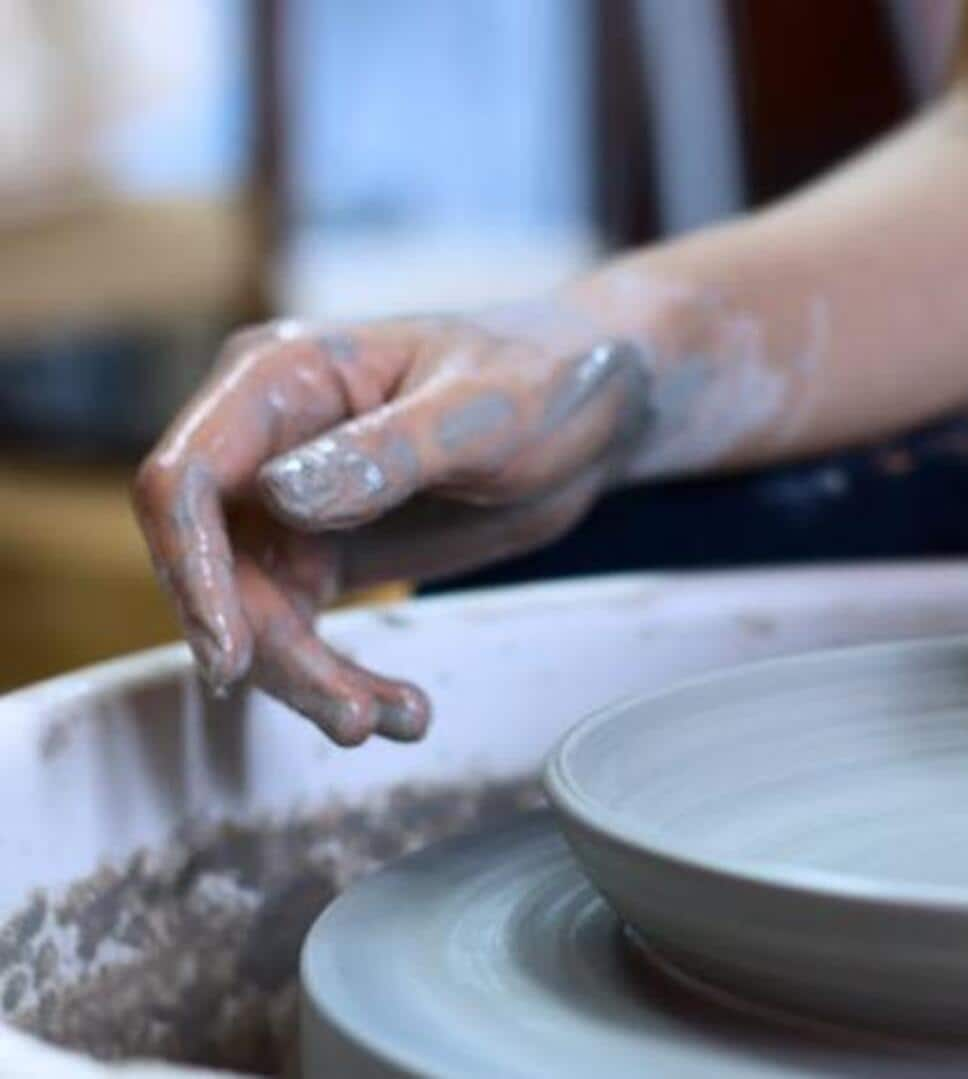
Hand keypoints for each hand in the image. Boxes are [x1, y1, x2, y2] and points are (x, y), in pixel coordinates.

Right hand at [134, 305, 663, 744]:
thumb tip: (282, 496)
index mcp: (280, 378)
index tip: (229, 651)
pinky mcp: (325, 550)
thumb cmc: (544, 374)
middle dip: (269, 650)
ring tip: (394, 719)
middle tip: (350, 714)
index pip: (185, 477)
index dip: (190, 567)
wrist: (599, 405)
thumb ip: (388, 453)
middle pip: (213, 564)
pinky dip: (343, 676)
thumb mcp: (482, 411)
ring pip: (254, 613)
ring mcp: (288, 501)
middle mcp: (264, 441)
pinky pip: (300, 629)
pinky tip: (405, 710)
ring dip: (312, 678)